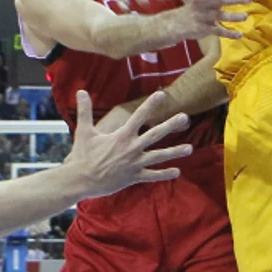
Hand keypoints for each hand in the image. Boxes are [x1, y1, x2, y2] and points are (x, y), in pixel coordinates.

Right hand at [64, 90, 192, 198]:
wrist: (81, 180)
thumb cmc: (82, 155)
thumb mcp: (84, 131)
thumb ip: (85, 110)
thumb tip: (81, 91)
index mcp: (122, 135)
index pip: (139, 116)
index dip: (151, 104)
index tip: (161, 95)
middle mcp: (132, 148)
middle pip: (156, 134)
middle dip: (171, 125)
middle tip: (185, 117)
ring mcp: (135, 164)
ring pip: (159, 156)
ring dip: (175, 152)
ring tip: (190, 148)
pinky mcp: (134, 177)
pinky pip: (153, 176)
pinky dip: (165, 174)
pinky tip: (177, 172)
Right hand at [167, 0, 249, 43]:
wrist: (174, 23)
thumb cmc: (192, 9)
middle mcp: (201, 3)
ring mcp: (201, 16)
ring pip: (219, 15)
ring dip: (233, 16)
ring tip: (245, 16)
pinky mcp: (202, 29)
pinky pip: (217, 31)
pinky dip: (229, 33)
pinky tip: (239, 34)